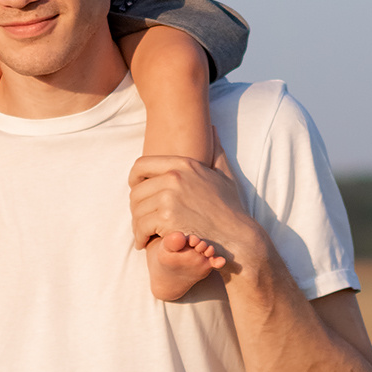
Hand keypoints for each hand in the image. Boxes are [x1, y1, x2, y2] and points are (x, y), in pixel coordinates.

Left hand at [128, 140, 251, 258]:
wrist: (237, 235)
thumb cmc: (231, 207)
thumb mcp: (224, 174)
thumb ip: (215, 152)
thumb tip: (211, 128)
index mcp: (183, 164)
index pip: (141, 165)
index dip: (134, 179)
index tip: (136, 190)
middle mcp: (174, 177)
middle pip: (136, 191)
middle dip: (136, 207)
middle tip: (142, 219)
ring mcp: (169, 197)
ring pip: (136, 210)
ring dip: (137, 224)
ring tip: (143, 233)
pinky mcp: (167, 218)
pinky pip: (141, 226)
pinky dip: (140, 236)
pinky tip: (145, 242)